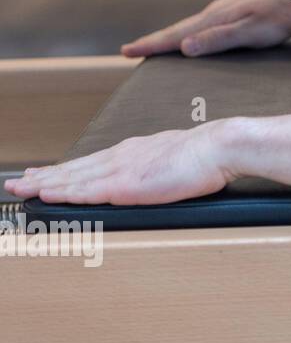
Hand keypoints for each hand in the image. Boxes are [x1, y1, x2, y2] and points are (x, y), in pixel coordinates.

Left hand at [3, 121, 240, 205]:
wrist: (218, 147)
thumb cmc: (206, 156)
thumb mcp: (174, 158)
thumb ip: (156, 167)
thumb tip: (153, 176)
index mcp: (133, 152)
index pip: (90, 163)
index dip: (64, 170)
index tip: (42, 174)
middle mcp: (120, 157)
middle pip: (73, 170)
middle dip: (43, 177)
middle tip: (17, 182)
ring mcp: (121, 170)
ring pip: (72, 179)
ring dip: (43, 185)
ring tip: (19, 189)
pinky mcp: (126, 185)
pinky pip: (86, 191)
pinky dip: (63, 193)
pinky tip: (46, 195)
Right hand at [121, 0, 290, 57]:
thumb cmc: (281, 16)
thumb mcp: (252, 32)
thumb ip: (219, 39)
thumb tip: (184, 47)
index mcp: (214, 19)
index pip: (175, 35)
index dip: (151, 45)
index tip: (126, 51)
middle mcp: (214, 12)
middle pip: (177, 29)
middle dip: (153, 41)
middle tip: (129, 50)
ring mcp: (224, 10)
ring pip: (190, 25)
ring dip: (169, 36)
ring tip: (154, 46)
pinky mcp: (235, 11)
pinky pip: (203, 24)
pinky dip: (189, 32)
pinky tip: (193, 37)